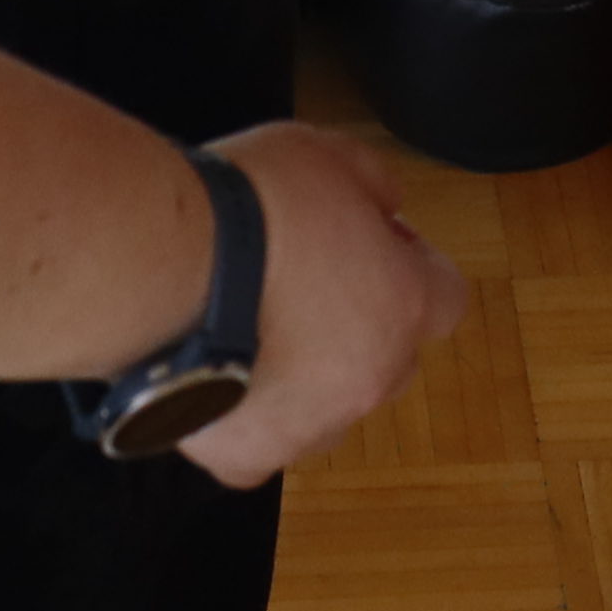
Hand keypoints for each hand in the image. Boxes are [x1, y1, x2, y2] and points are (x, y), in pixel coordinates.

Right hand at [171, 121, 469, 487]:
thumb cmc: (248, 207)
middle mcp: (371, 377)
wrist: (166, 268)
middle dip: (360, 326)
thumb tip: (387, 207)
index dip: (408, 267)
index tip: (368, 245)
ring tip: (246, 329)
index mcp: (405, 304)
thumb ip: (374, 186)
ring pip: (327, 407)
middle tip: (301, 286)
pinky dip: (243, 412)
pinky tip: (212, 371)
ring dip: (304, 376)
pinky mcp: (248, 456)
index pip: (445, 299)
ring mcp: (310, 426)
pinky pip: (260, 440)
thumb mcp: (330, 154)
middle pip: (389, 358)